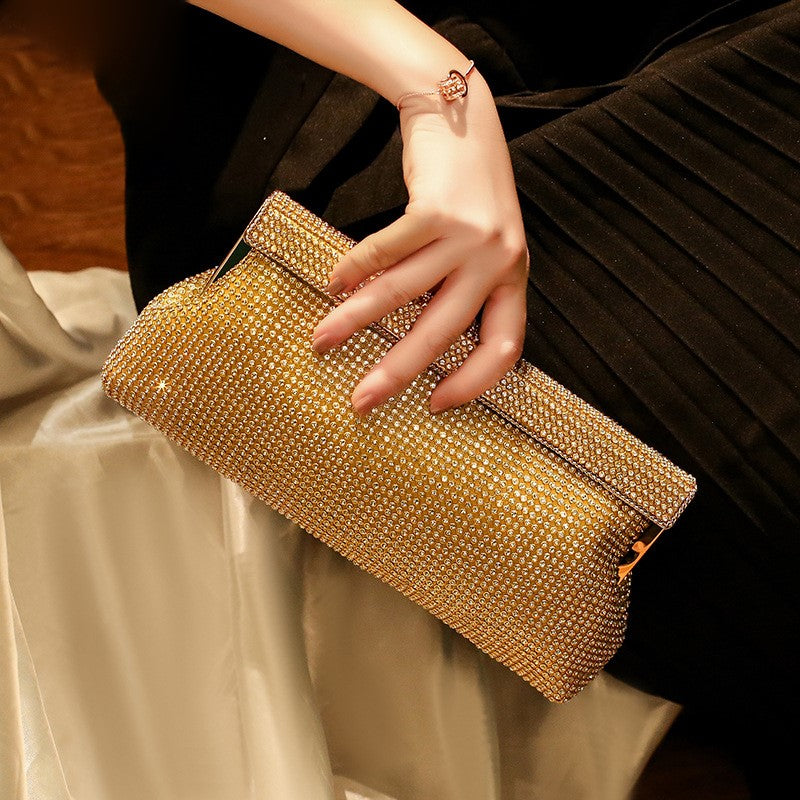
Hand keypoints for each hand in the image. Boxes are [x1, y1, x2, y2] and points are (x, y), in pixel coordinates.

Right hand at [310, 68, 529, 415]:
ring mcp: (467, 235)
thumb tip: (417, 344)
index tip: (436, 405)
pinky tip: (333, 284)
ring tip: (323, 341)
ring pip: (402, 294)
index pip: (503, 347)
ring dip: (355, 321)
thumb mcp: (487, 244)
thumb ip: (466, 287)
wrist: (464, 117)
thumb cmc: (470, 191)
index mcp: (513, 277)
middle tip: (362, 400)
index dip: (473, 383)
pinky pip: (384, 253)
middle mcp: (496, 261)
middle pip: (442, 332)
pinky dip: (353, 271)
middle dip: (397, 372)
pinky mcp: (434, 210)